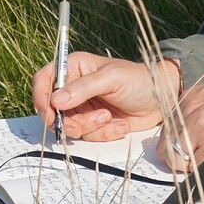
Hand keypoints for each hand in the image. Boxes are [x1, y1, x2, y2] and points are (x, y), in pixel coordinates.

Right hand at [32, 51, 181, 141]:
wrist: (161, 98)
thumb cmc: (138, 79)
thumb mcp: (111, 79)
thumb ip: (83, 88)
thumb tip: (56, 100)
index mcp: (74, 67)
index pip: (44, 80)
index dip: (42, 98)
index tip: (51, 115)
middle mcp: (74, 87)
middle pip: (53, 110)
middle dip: (72, 121)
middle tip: (95, 119)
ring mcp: (83, 107)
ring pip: (70, 126)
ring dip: (91, 127)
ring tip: (110, 117)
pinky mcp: (93, 123)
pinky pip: (87, 136)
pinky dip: (104, 133)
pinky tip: (120, 125)